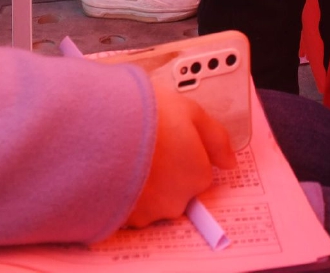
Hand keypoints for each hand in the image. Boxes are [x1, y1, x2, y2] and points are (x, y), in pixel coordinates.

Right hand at [128, 72, 236, 226]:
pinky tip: (117, 173)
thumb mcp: (190, 112)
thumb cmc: (145, 115)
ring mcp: (150, 212)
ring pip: (155, 201)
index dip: (183, 153)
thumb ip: (216, 139)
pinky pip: (131, 208)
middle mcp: (178, 200)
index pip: (200, 172)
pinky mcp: (123, 218)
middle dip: (166, 172)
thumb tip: (231, 162)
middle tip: (148, 147)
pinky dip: (127, 194)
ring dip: (146, 184)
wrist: (98, 128)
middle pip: (178, 190)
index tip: (168, 140)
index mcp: (198, 175)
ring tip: (129, 157)